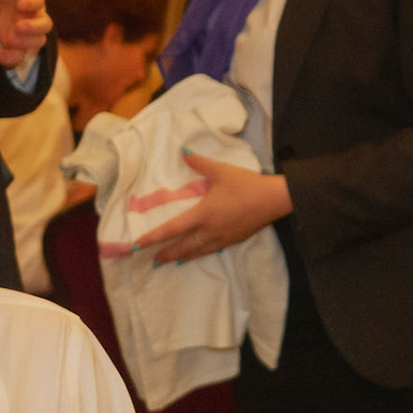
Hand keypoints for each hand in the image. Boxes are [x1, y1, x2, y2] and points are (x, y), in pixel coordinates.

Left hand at [0, 0, 52, 68]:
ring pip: (36, 44)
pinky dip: (10, 59)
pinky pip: (20, 57)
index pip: (39, 1)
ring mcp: (29, 35)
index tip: (20, 4)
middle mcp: (35, 18)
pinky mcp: (19, 47)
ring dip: (24, 44)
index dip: (32, 3)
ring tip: (10, 40)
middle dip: (32, 28)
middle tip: (17, 28)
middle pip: (45, 26)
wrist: (7, 6)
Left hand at [136, 152, 292, 261]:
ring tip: (171, 260)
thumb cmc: (247, 185)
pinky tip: (196, 253)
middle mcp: (210, 230)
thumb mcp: (221, 171)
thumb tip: (183, 152)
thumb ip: (199, 162)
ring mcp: (222, 238)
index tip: (138, 245)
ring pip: (197, 252)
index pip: (172, 229)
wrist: (275, 200)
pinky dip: (199, 253)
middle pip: (182, 247)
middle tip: (152, 259)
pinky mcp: (233, 240)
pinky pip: (211, 250)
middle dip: (166, 254)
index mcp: (204, 214)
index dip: (153, 238)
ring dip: (181, 256)